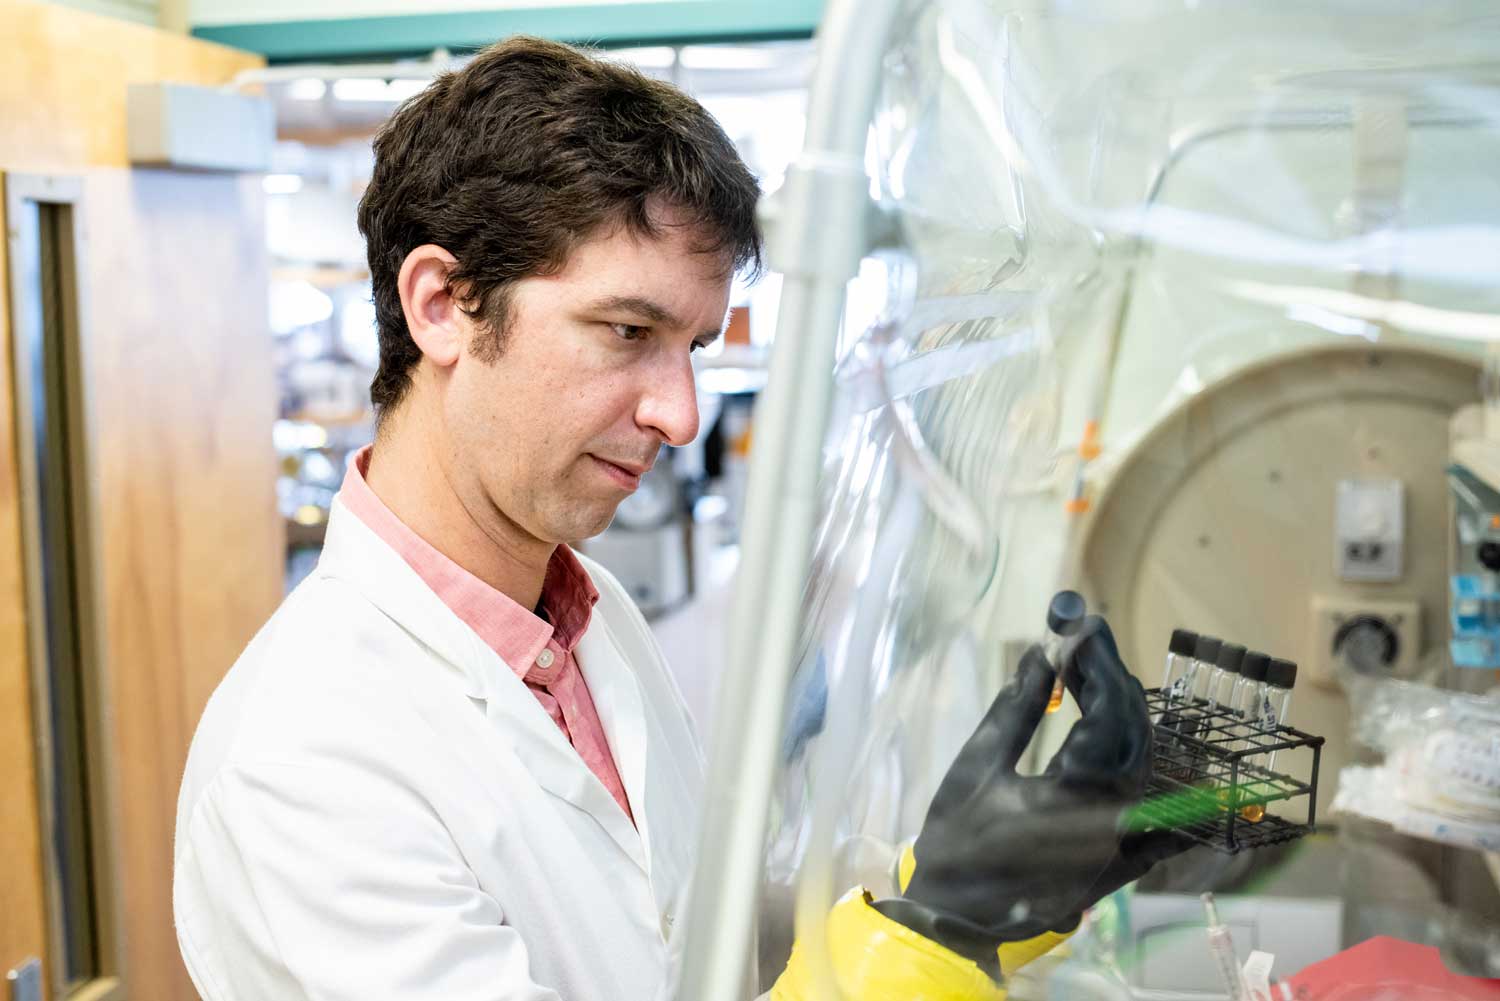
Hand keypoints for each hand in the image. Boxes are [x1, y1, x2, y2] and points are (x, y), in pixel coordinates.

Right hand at [875, 616, 1190, 973]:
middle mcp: (1112, 816)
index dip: (1097, 663)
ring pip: (1138, 756)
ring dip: (1116, 708)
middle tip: (1080, 639)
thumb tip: (1042, 652)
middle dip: (1109, 677)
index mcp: (1076, 794)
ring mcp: (1119, 838)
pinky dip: (1127, 751)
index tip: (1078, 625)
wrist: (955, 914)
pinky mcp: (1118, 851)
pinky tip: (1109, 722)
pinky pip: (1139, 790)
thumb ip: (1017, 707)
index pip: (1110, 712)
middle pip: (1133, 729)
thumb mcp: (978, 764)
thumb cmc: (957, 840)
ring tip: (1082, 670)